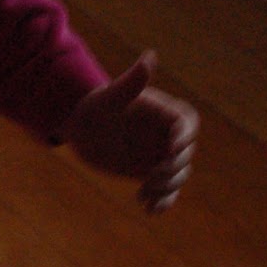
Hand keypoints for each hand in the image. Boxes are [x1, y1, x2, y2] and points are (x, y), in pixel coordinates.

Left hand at [60, 52, 198, 214]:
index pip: (186, 124)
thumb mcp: (111, 96)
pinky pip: (164, 190)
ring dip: (167, 187)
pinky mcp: (150, 172)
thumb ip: (133, 81)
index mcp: (163, 112)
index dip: (184, 137)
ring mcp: (160, 155)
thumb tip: (149, 56)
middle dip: (174, 167)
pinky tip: (148, 210)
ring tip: (145, 192)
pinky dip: (161, 201)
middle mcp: (166, 134)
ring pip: (177, 175)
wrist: (80, 128)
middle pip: (185, 154)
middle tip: (152, 175)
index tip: (170, 149)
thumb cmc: (95, 105)